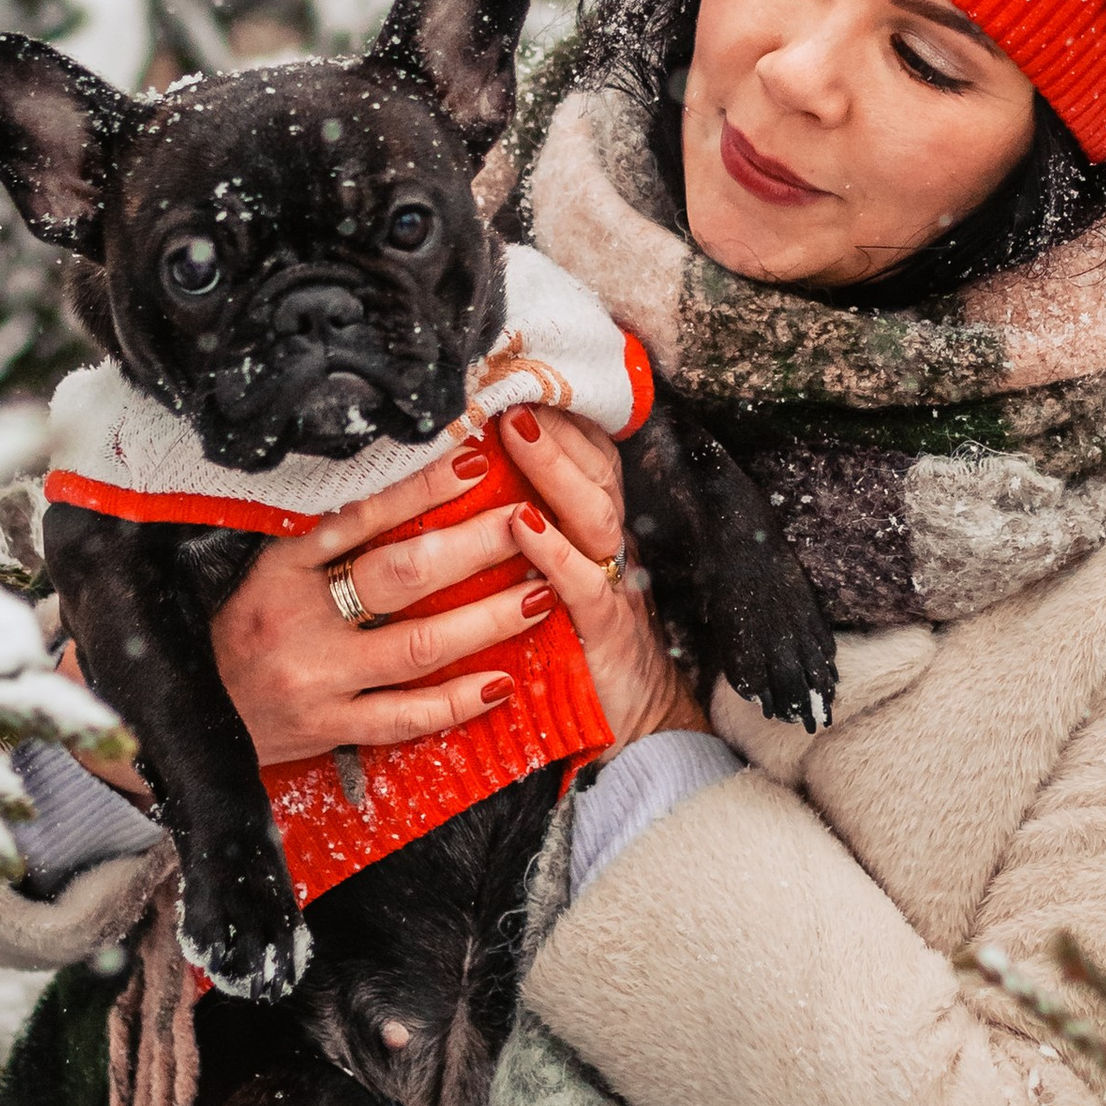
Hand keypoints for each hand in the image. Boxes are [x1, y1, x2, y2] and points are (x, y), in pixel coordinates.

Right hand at [206, 444, 569, 773]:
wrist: (192, 718)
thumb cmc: (237, 629)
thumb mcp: (264, 571)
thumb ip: (323, 539)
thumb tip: (407, 491)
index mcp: (279, 569)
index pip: (358, 517)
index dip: (420, 489)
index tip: (475, 461)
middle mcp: (297, 621)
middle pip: (401, 576)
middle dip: (474, 546)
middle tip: (527, 522)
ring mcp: (317, 681)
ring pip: (418, 647)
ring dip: (486, 621)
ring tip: (539, 595)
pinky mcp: (329, 729)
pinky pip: (405, 718)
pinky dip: (457, 701)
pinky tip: (502, 682)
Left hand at [499, 406, 711, 750]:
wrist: (635, 729)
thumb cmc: (576, 652)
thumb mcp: (550, 583)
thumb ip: (528, 536)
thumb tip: (469, 486)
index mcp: (597, 535)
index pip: (589, 459)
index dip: (561, 417)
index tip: (517, 376)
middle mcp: (611, 551)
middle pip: (594, 471)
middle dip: (554, 424)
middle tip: (509, 383)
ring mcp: (613, 587)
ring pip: (592, 513)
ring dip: (552, 468)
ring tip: (515, 429)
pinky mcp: (606, 633)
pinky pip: (583, 584)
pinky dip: (554, 552)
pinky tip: (523, 526)